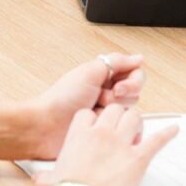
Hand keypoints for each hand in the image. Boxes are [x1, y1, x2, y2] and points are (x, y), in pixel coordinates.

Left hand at [15, 53, 144, 159]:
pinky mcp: (104, 128)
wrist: (46, 125)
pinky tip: (94, 122)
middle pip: (135, 93)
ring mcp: (106, 111)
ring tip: (94, 110)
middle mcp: (107, 91)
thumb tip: (139, 58)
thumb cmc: (62, 98)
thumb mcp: (90, 72)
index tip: (117, 86)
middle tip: (101, 98)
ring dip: (112, 110)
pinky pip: (121, 126)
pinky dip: (109, 124)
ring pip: (129, 110)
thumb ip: (117, 61)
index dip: (132, 81)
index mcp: (104, 75)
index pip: (135, 74)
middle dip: (119, 96)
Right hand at [39, 106, 177, 185]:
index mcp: (79, 135)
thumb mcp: (48, 180)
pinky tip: (175, 129)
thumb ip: (45, 176)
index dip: (95, 120)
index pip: (89, 114)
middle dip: (119, 119)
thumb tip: (40, 181)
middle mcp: (101, 134)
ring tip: (136, 136)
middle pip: (115, 111)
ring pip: (135, 118)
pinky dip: (167, 134)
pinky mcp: (137, 159)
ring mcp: (120, 144)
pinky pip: (156, 140)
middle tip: (120, 133)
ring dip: (137, 125)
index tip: (97, 128)